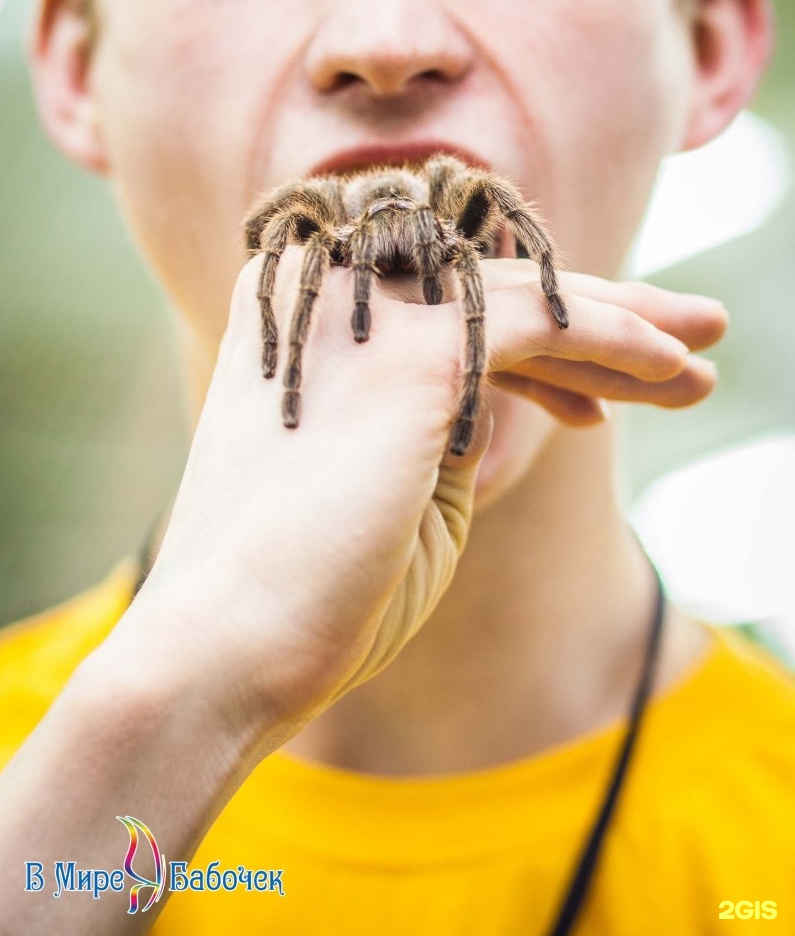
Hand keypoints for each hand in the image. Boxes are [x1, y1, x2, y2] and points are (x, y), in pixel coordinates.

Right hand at [138, 251, 725, 744]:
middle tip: (692, 333)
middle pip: (498, 288)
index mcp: (311, 316)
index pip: (452, 308)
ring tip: (705, 355)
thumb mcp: (395, 480)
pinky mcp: (415, 351)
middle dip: (604, 312)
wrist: (231, 647)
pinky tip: (675, 365)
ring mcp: (371, 314)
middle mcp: (335, 293)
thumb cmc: (311, 589)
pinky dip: (617, 338)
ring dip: (628, 326)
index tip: (601, 398)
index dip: (542, 345)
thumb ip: (448, 421)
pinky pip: (544, 320)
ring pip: (530, 296)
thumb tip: (522, 391)